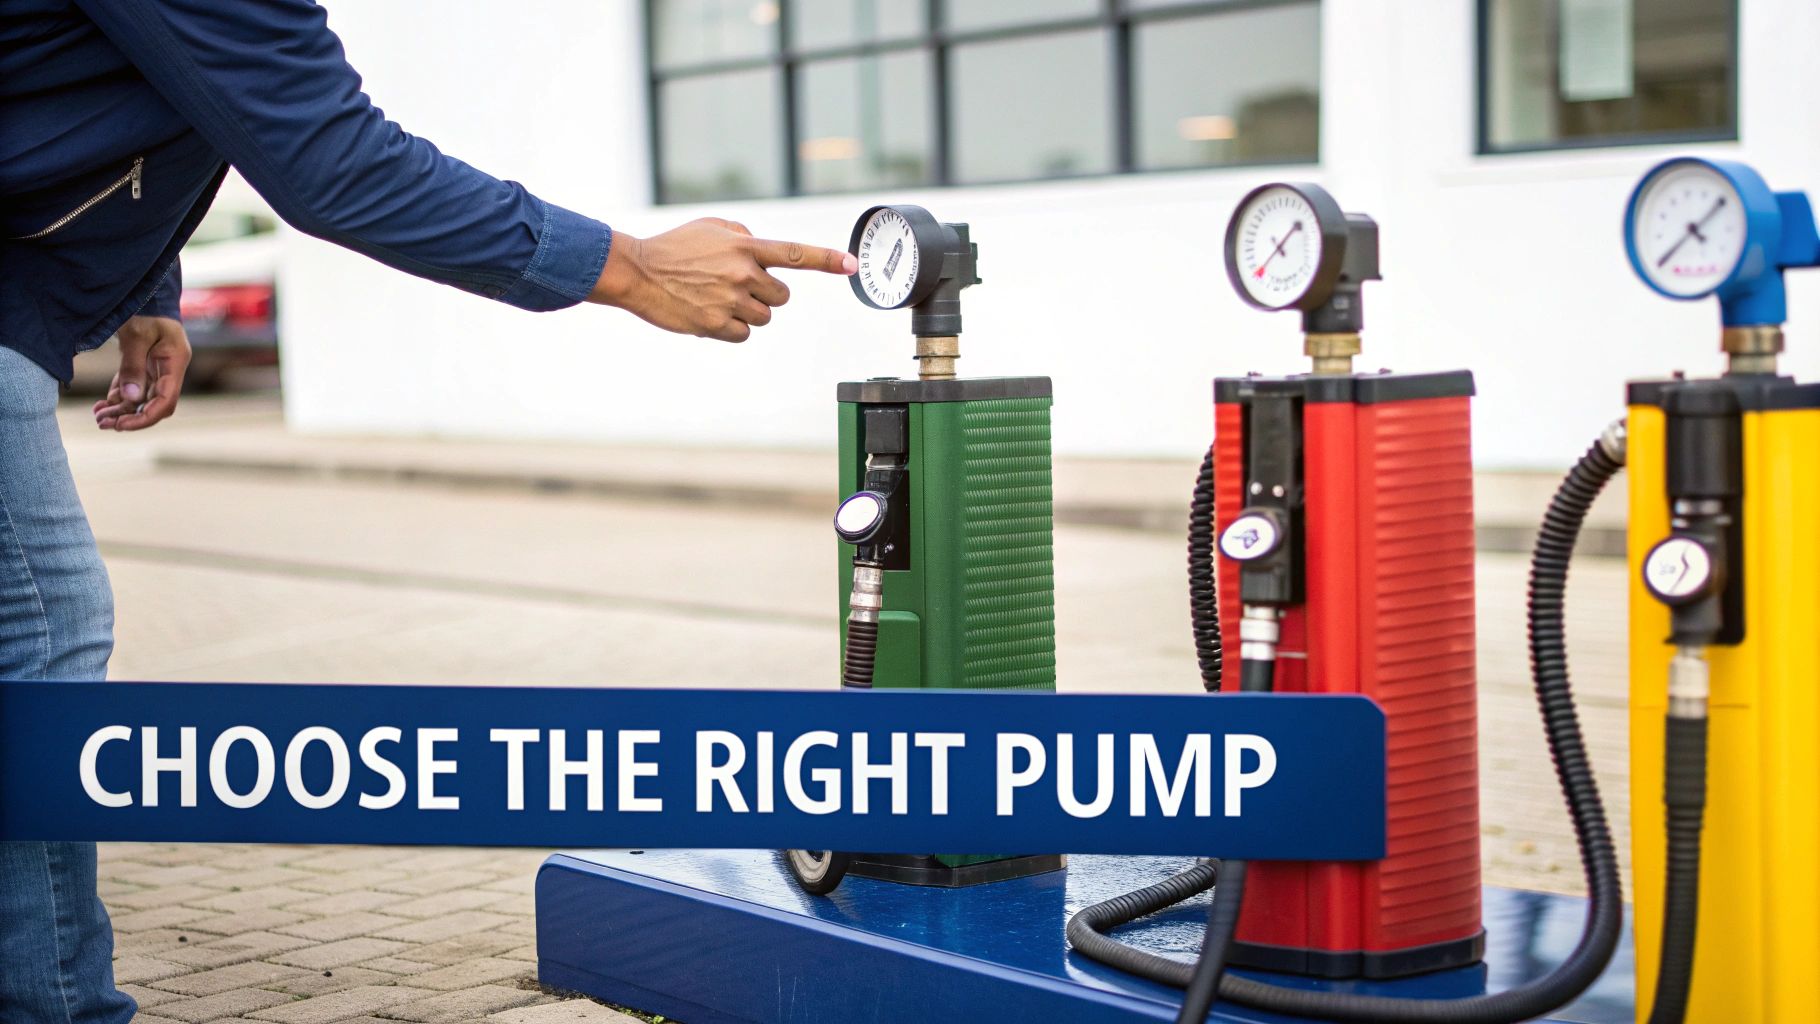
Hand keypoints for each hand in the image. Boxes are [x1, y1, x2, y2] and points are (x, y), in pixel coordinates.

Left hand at [93, 315, 190, 430]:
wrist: (142, 290)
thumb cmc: (144, 308)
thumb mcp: (136, 336)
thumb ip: (133, 367)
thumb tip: (131, 399)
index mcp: (175, 362)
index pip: (166, 400)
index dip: (145, 417)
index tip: (122, 425)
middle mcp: (169, 369)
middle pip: (154, 404)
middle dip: (130, 417)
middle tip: (103, 424)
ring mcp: (157, 368)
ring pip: (141, 398)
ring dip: (121, 410)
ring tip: (98, 417)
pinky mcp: (144, 365)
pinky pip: (133, 388)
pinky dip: (119, 398)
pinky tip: (103, 406)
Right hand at [589, 218, 856, 341]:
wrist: (637, 271)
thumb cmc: (674, 247)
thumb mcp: (711, 227)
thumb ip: (744, 236)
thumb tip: (765, 252)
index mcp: (745, 247)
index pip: (795, 254)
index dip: (826, 259)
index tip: (851, 265)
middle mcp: (742, 273)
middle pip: (781, 296)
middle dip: (764, 293)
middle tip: (734, 285)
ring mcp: (730, 300)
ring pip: (763, 317)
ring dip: (746, 311)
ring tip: (715, 297)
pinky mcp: (716, 324)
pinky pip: (743, 334)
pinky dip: (730, 328)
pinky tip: (708, 312)